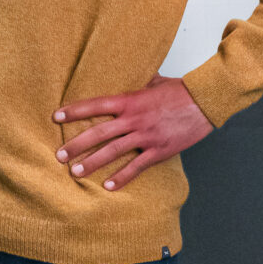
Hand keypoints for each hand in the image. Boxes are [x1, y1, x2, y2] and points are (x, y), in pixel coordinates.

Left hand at [54, 75, 212, 190]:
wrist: (206, 101)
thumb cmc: (181, 90)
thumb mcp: (155, 81)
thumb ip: (137, 84)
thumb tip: (127, 77)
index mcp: (131, 100)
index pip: (96, 105)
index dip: (75, 111)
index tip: (56, 117)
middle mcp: (135, 119)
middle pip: (99, 133)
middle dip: (76, 145)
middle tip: (59, 155)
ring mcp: (147, 136)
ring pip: (113, 152)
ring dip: (92, 163)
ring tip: (75, 172)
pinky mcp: (160, 150)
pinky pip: (137, 167)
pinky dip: (122, 178)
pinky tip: (107, 187)